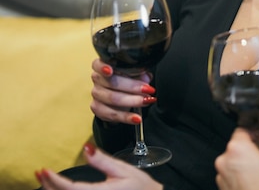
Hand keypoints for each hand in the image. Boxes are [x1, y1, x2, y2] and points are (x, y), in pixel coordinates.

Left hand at [35, 144, 162, 189]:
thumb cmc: (141, 187)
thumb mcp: (123, 170)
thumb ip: (103, 161)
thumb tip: (86, 148)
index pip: (71, 189)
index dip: (54, 180)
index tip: (43, 170)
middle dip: (49, 186)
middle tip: (40, 173)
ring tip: (46, 181)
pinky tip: (58, 189)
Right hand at [90, 58, 155, 124]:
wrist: (119, 98)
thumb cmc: (127, 80)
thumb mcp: (134, 73)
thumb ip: (139, 73)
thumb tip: (146, 77)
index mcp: (103, 66)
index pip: (98, 64)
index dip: (103, 67)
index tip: (110, 70)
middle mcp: (97, 78)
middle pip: (112, 82)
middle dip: (132, 87)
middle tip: (148, 90)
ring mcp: (96, 94)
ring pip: (113, 98)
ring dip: (132, 101)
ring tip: (147, 101)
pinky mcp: (97, 108)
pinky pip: (112, 114)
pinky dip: (127, 117)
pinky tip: (137, 118)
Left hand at [215, 121, 258, 189]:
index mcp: (236, 147)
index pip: (243, 127)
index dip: (256, 129)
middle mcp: (224, 159)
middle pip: (240, 145)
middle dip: (255, 148)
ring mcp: (222, 175)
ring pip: (238, 161)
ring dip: (251, 163)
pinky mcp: (223, 187)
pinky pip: (235, 175)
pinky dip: (246, 175)